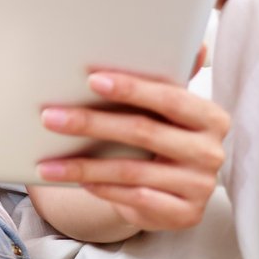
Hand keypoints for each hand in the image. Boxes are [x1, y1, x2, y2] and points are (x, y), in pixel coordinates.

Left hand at [36, 71, 230, 230]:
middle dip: (91, 122)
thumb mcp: (164, 110)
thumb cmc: (158, 137)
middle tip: (49, 117)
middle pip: (143, 131)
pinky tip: (75, 180)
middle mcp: (210, 152)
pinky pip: (134, 199)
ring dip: (82, 165)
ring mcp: (200, 186)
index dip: (131, 88)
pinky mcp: (185, 214)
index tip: (90, 79)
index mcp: (210, 117)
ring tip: (47, 162)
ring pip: (130, 170)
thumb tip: (195, 44)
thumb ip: (167, 80)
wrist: (167, 191)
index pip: (170, 97)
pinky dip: (101, 188)